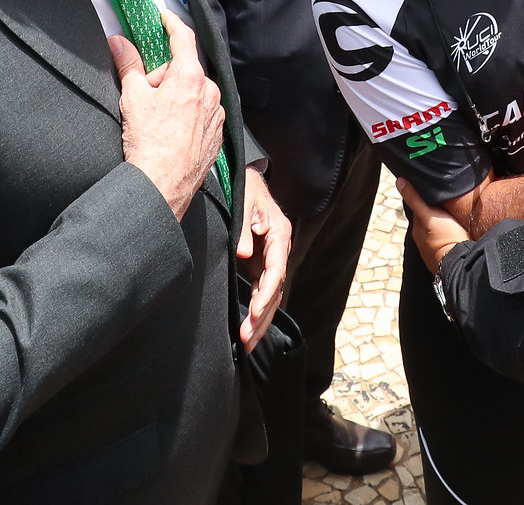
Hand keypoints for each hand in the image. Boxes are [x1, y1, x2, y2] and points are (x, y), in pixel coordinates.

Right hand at [110, 14, 225, 218]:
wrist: (162, 184)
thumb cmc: (149, 143)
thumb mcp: (133, 97)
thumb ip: (128, 64)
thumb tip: (119, 42)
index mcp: (190, 77)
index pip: (183, 38)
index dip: (172, 23)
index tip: (164, 17)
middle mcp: (209, 91)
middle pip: (184, 69)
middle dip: (164, 76)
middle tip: (146, 96)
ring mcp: (216, 112)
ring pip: (193, 91)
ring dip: (175, 96)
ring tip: (157, 118)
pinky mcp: (217, 131)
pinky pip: (201, 111)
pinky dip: (186, 113)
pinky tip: (169, 130)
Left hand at [234, 168, 291, 351]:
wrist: (247, 180)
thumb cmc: (246, 188)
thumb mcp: (244, 201)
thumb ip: (243, 227)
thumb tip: (244, 255)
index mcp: (279, 235)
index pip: (277, 269)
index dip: (266, 293)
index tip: (254, 312)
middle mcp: (279, 250)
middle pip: (276, 289)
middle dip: (263, 317)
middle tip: (248, 339)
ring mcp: (271, 258)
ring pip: (271, 295)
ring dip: (261, 320)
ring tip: (247, 342)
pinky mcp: (261, 264)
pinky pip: (263, 291)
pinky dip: (257, 310)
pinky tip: (250, 327)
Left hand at [398, 177, 470, 275]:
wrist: (460, 265)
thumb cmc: (445, 237)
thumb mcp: (429, 214)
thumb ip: (415, 199)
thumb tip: (399, 181)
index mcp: (418, 230)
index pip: (420, 211)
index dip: (427, 201)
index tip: (436, 193)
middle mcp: (423, 242)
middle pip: (428, 222)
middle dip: (435, 214)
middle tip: (448, 204)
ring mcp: (434, 252)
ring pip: (437, 233)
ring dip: (443, 227)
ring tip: (454, 219)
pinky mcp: (446, 258)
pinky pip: (447, 243)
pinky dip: (450, 237)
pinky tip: (458, 234)